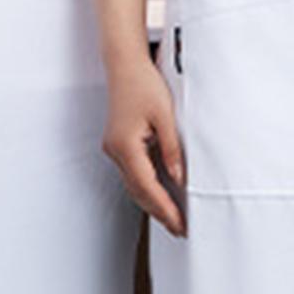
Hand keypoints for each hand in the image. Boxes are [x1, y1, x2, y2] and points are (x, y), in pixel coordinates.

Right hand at [102, 54, 186, 236]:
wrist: (124, 65)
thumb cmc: (143, 84)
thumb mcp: (165, 116)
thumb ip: (172, 150)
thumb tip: (179, 178)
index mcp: (125, 146)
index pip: (147, 187)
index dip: (165, 208)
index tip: (180, 223)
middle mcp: (115, 151)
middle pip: (138, 191)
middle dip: (159, 212)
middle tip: (180, 228)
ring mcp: (114, 148)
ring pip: (133, 184)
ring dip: (152, 201)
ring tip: (173, 216)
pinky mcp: (117, 143)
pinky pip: (132, 173)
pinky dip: (146, 187)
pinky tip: (160, 192)